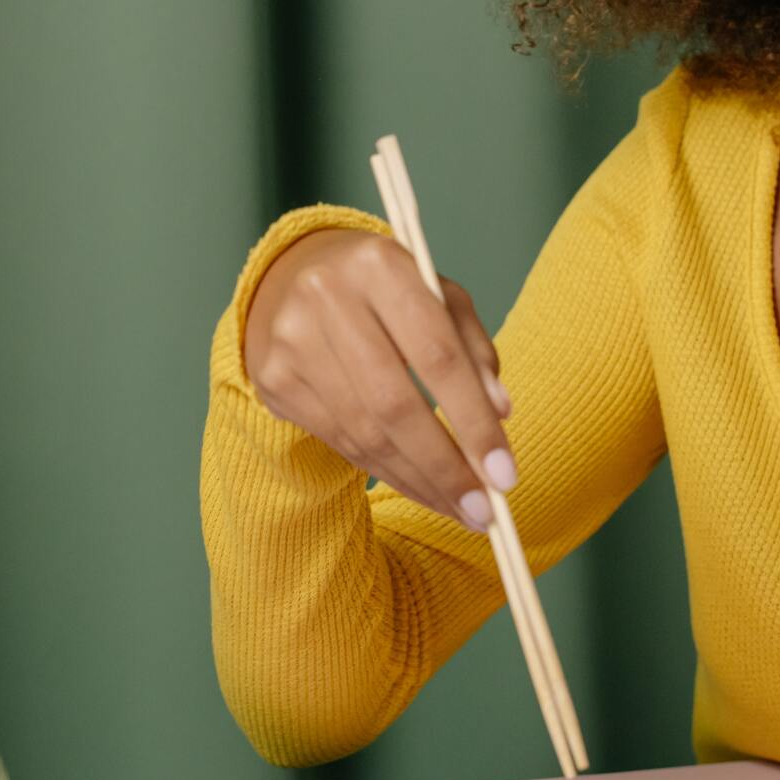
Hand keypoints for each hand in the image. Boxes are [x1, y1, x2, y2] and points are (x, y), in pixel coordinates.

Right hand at [243, 228, 515, 532]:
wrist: (296, 276)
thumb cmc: (389, 291)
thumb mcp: (440, 298)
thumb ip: (473, 350)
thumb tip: (500, 412)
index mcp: (381, 265)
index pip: (437, 354)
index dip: (473, 420)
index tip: (504, 475)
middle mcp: (328, 298)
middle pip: (394, 404)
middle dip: (445, 468)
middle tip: (485, 513)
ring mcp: (293, 340)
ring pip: (365, 433)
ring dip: (419, 482)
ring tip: (461, 510)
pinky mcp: (275, 378)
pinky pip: (341, 441)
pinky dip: (387, 473)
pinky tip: (422, 490)